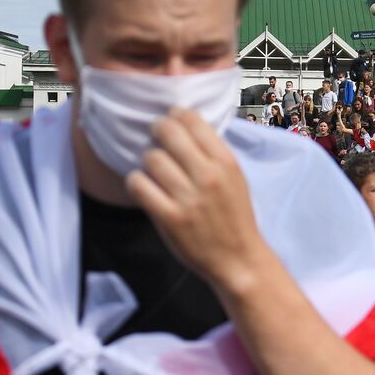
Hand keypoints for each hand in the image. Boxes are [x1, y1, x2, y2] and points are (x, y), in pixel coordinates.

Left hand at [125, 108, 264, 298]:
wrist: (238, 258)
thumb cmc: (234, 216)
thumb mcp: (235, 178)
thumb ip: (212, 153)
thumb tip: (182, 123)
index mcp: (226, 163)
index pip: (192, 120)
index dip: (176, 115)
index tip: (171, 121)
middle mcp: (208, 176)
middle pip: (168, 133)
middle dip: (157, 131)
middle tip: (156, 138)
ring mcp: (188, 198)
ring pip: (151, 158)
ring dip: (148, 161)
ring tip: (153, 169)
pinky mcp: (170, 218)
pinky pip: (138, 186)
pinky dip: (136, 182)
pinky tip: (143, 187)